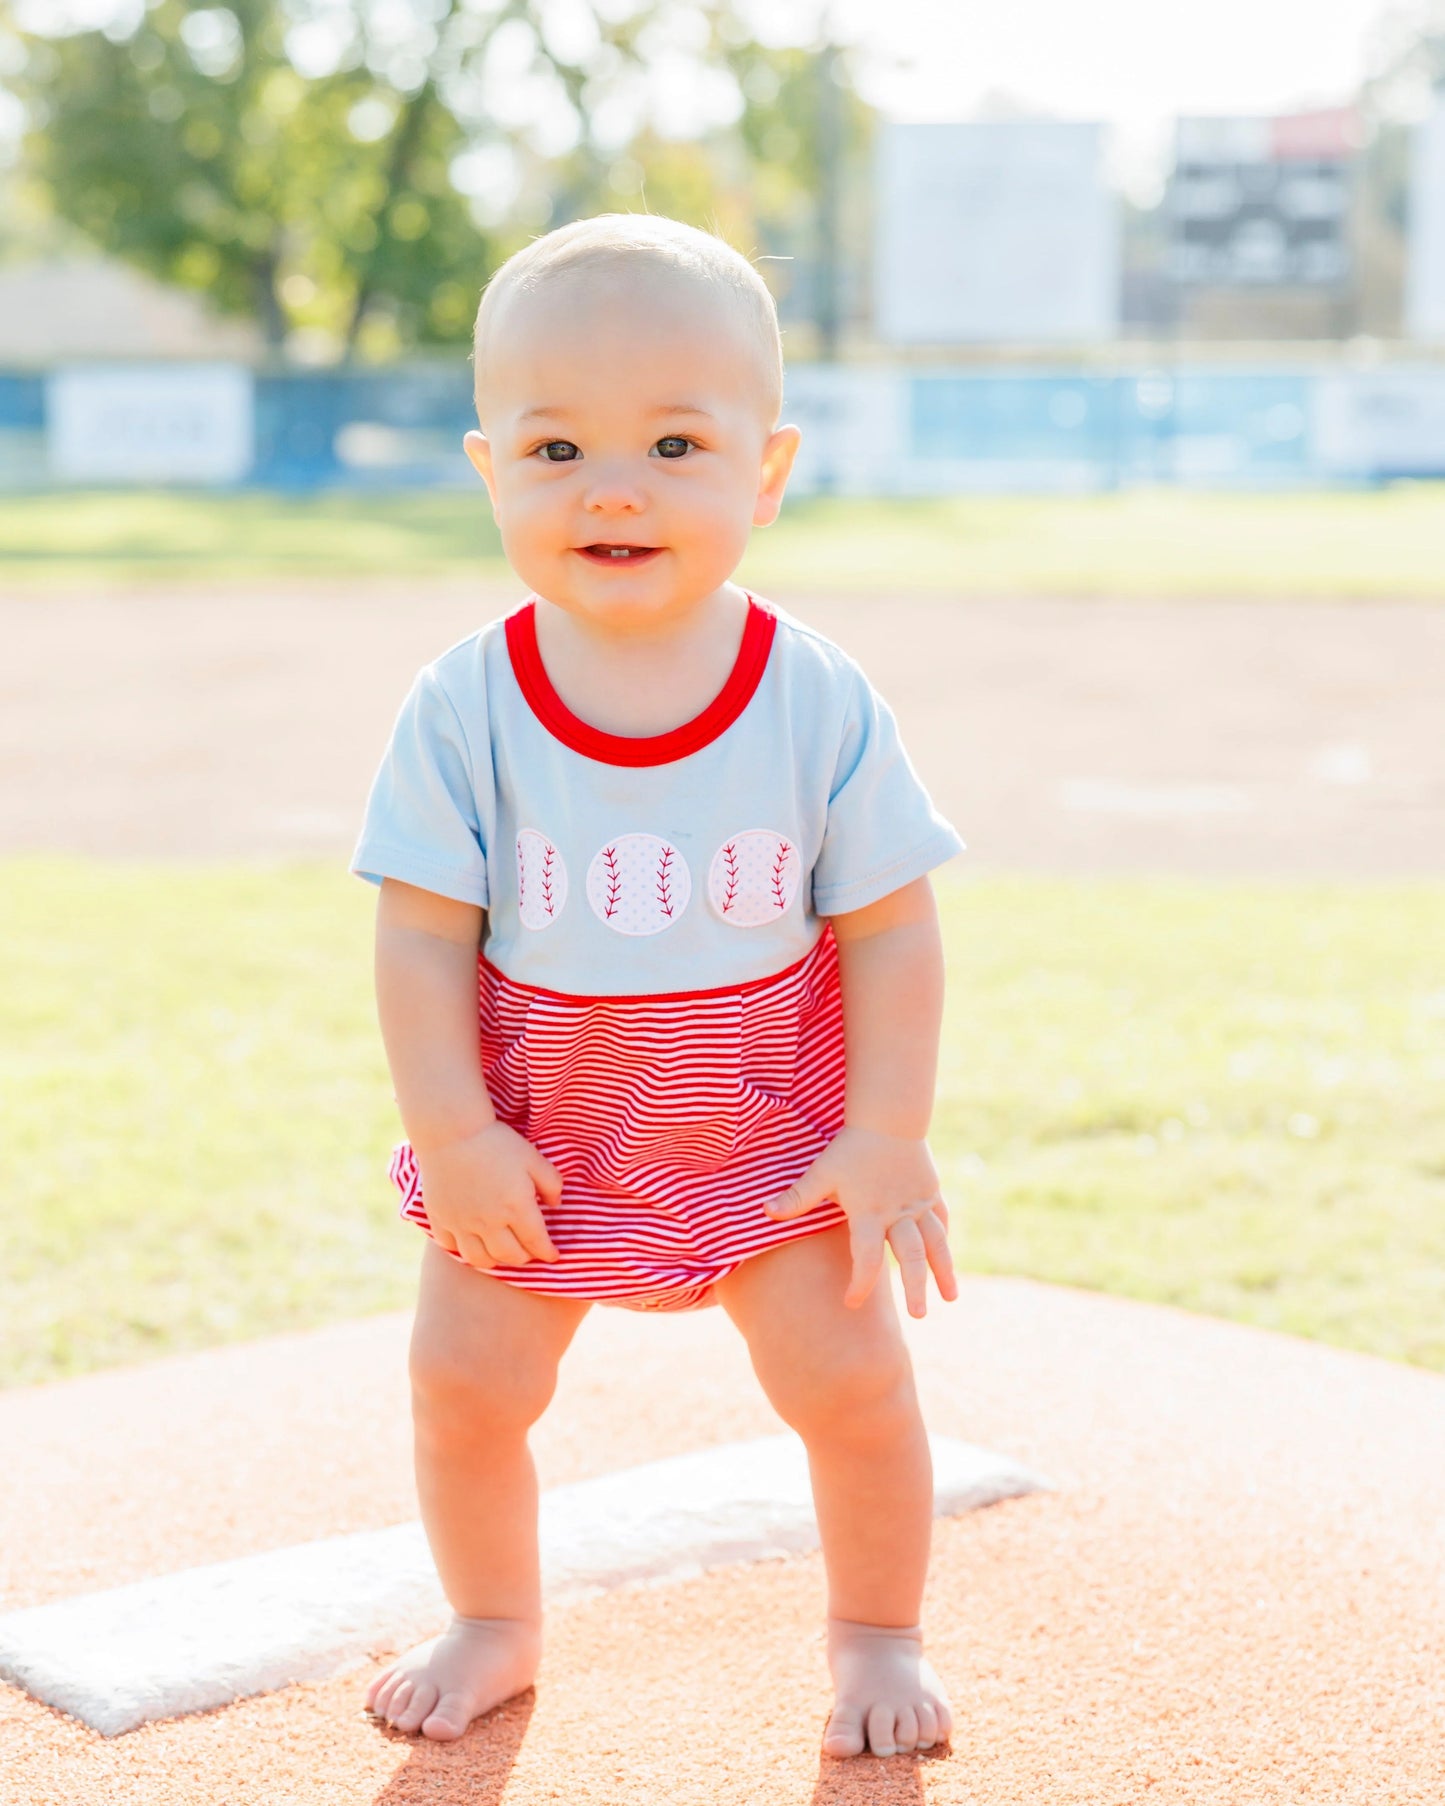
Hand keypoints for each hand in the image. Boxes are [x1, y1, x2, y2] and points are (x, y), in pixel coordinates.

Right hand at [412, 1121, 561, 1271]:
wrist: (452, 1131)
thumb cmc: (497, 1142)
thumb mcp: (533, 1158)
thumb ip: (551, 1183)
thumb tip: (556, 1205)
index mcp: (516, 1207)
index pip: (536, 1242)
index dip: (547, 1253)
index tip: (553, 1255)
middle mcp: (489, 1222)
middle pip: (509, 1256)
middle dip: (524, 1258)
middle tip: (529, 1253)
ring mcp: (462, 1223)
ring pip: (479, 1259)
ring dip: (494, 1260)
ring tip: (501, 1252)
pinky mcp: (440, 1218)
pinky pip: (451, 1247)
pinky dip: (462, 1250)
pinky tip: (470, 1242)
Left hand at [764, 1128, 957, 1318]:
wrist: (888, 1117)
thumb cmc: (851, 1147)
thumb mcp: (821, 1173)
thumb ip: (797, 1197)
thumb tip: (764, 1211)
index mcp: (869, 1214)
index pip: (866, 1259)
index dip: (859, 1284)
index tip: (851, 1302)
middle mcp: (898, 1214)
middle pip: (911, 1257)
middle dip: (915, 1288)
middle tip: (919, 1316)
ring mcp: (918, 1204)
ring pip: (935, 1243)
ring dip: (944, 1270)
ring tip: (950, 1298)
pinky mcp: (930, 1192)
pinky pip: (940, 1220)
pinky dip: (943, 1238)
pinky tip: (946, 1256)